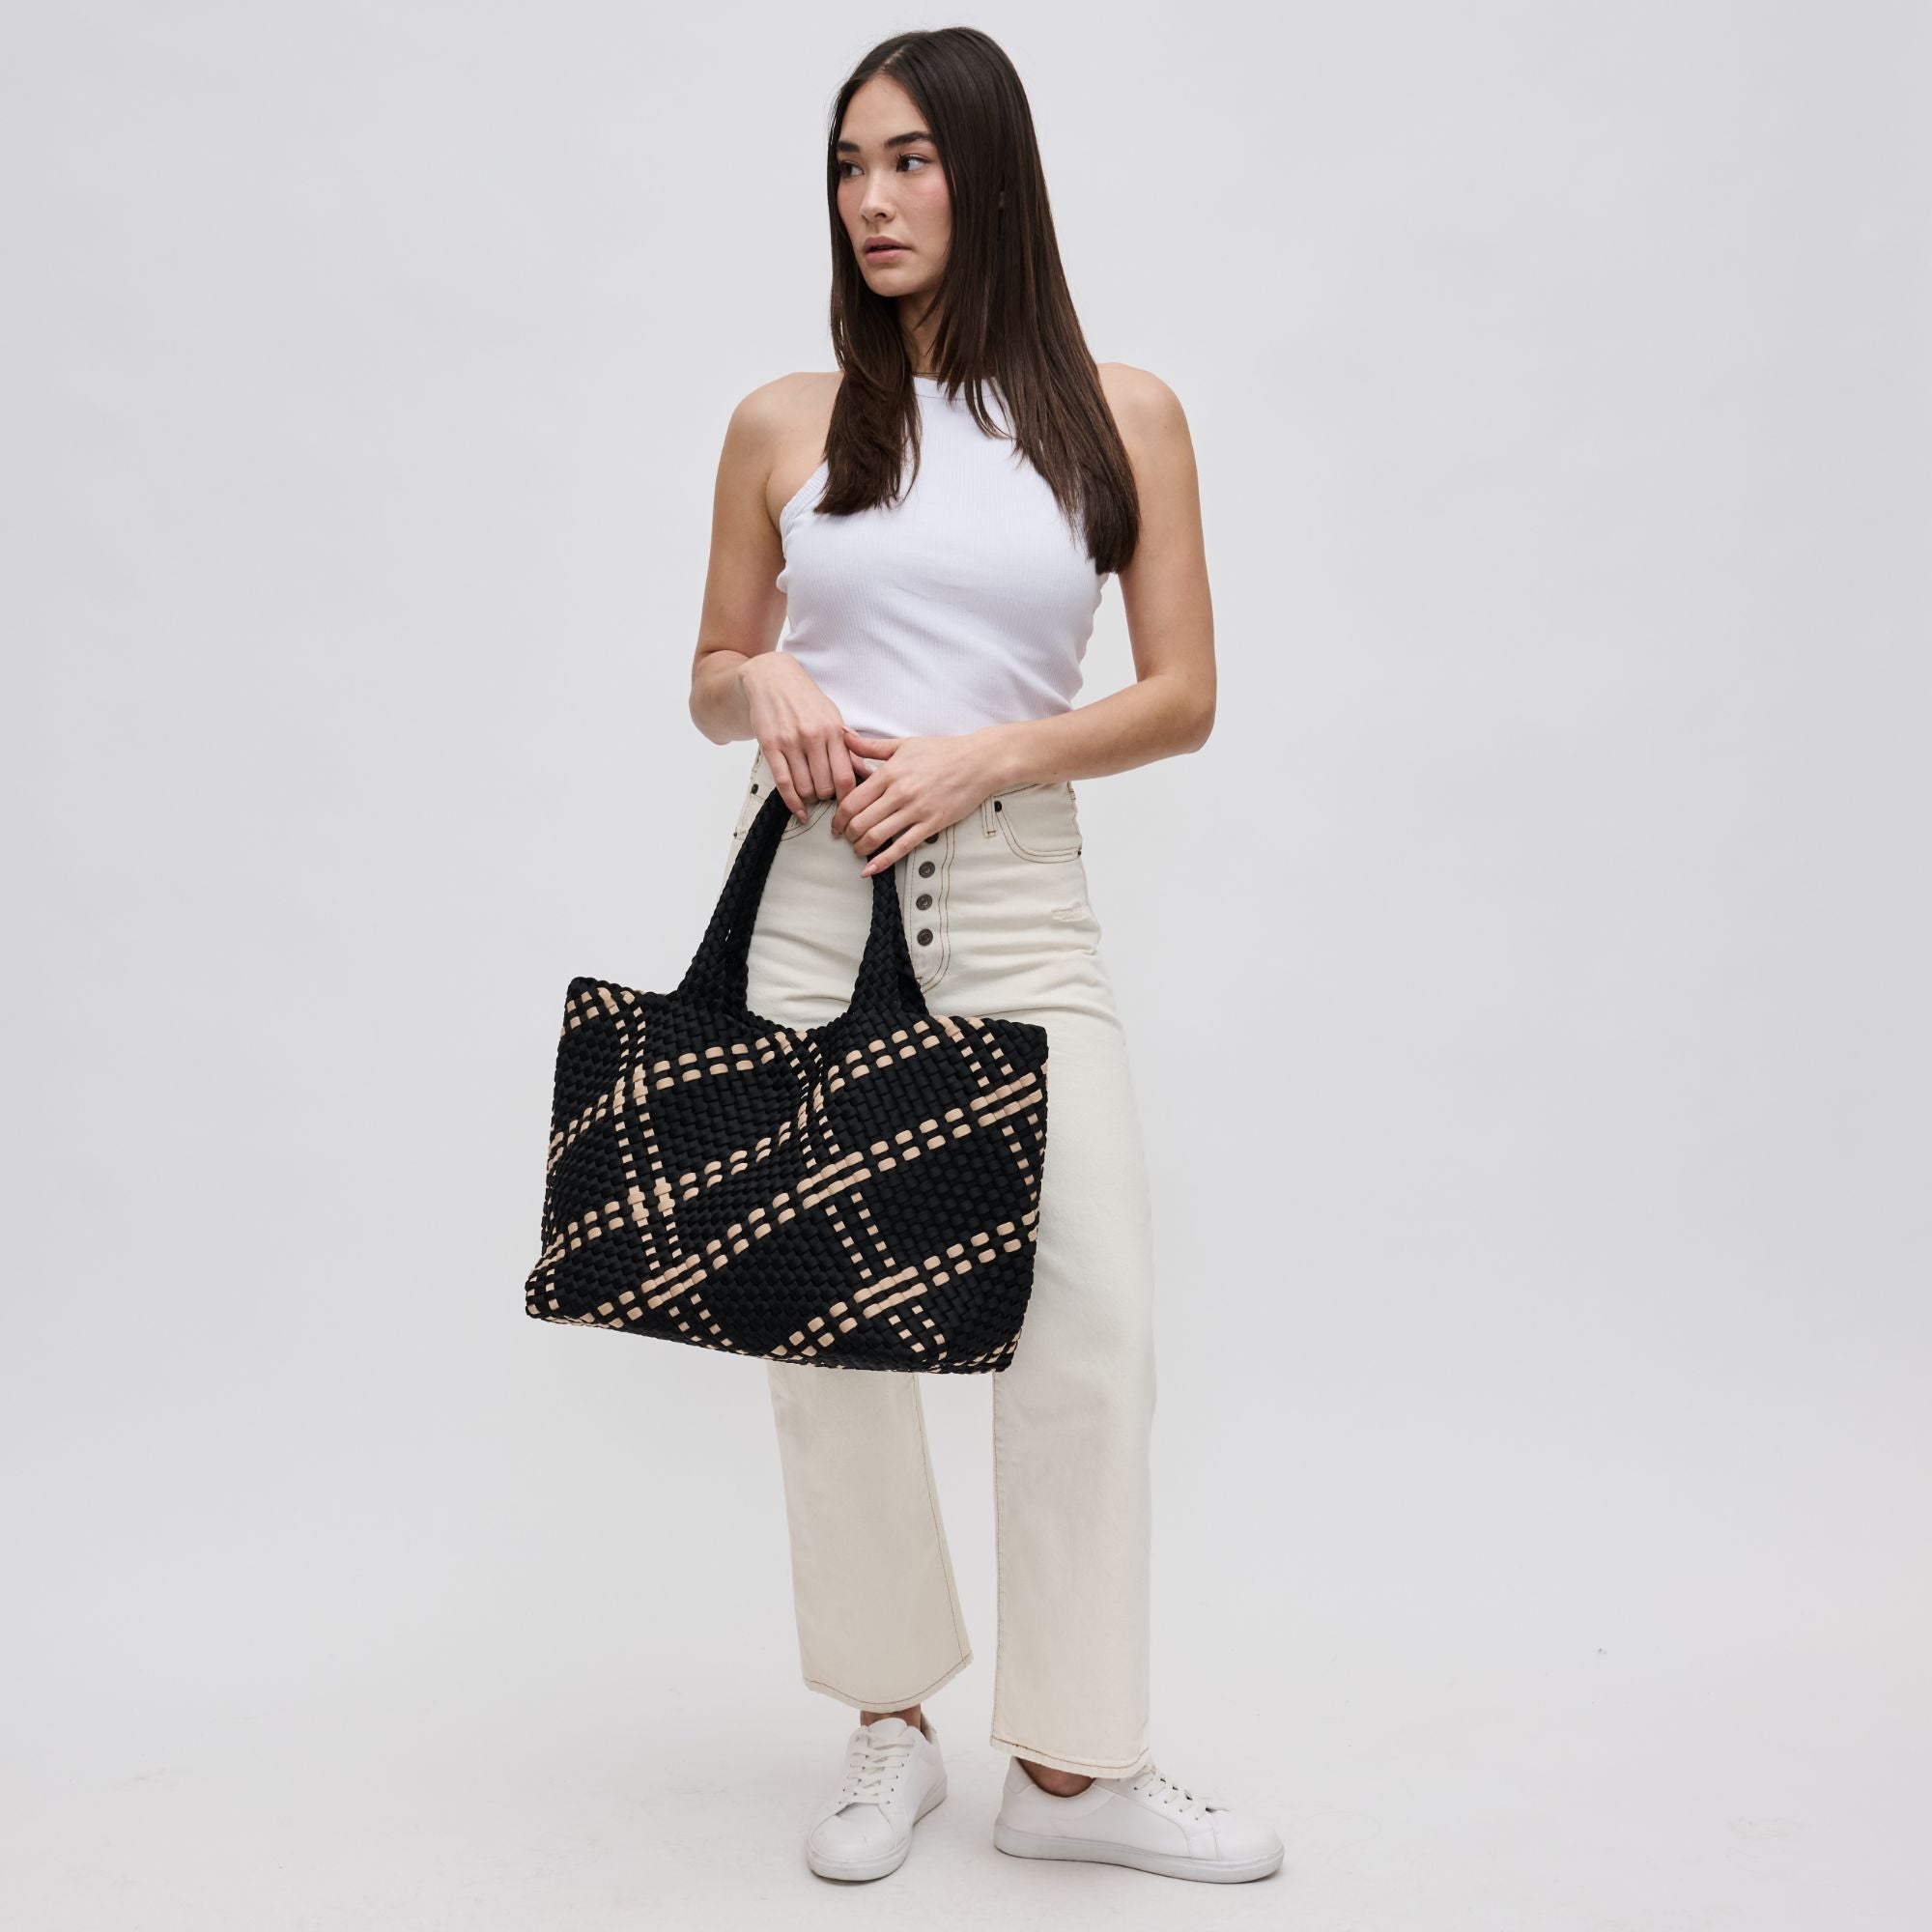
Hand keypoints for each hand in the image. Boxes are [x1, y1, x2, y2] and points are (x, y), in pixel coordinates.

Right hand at [738, 654, 869, 820]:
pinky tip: (800, 812)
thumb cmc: (806, 700)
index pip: (845, 775)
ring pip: (805, 787)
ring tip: (813, 796)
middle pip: (825, 785)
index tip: (850, 805)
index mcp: (833, 730)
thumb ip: (850, 746)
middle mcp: (813, 737)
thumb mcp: (833, 717)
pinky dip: (793, 803)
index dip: (849, 797)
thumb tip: (868, 772)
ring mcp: (790, 742)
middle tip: (828, 799)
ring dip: (810, 799)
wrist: (772, 679)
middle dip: (828, 798)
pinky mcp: (770, 746)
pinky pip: (783, 783)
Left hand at [830, 727, 1004, 874]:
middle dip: (846, 834)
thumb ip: (870, 746)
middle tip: (844, 838)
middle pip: (860, 821)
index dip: (838, 816)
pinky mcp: (931, 824)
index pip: (852, 800)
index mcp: (889, 773)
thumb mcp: (903, 745)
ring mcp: (915, 811)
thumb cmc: (942, 751)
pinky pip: (902, 847)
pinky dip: (882, 861)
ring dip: (860, 848)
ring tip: (858, 849)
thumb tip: (843, 735)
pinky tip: (870, 869)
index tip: (836, 823)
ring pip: (876, 836)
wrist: (978, 761)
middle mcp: (899, 793)